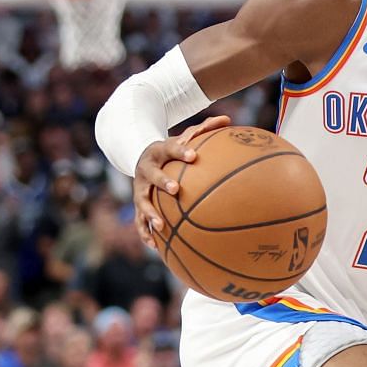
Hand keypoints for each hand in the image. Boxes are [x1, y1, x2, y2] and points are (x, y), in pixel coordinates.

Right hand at [133, 115, 230, 248]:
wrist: (141, 157)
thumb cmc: (171, 150)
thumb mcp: (184, 137)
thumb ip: (204, 129)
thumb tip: (229, 119)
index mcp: (159, 151)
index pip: (171, 149)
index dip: (181, 152)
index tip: (194, 156)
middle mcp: (146, 169)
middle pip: (153, 175)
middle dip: (163, 182)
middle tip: (176, 190)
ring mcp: (140, 188)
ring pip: (142, 201)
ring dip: (149, 214)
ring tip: (161, 226)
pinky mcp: (137, 203)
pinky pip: (139, 220)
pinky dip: (145, 232)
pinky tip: (156, 246)